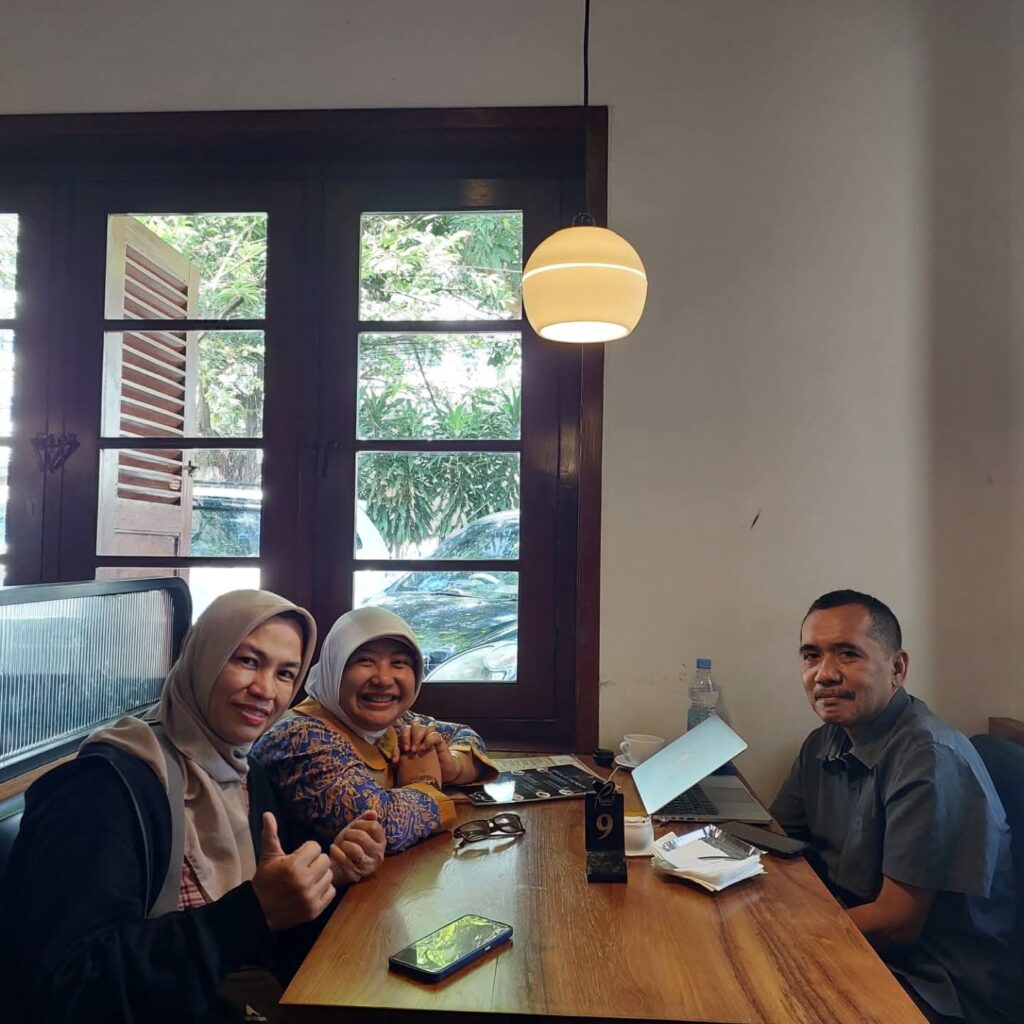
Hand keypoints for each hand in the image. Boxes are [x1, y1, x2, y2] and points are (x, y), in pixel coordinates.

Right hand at [252, 812, 335, 930]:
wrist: (258, 912)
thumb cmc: (265, 881)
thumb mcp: (268, 857)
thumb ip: (270, 835)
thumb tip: (267, 814)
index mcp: (292, 866)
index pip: (316, 847)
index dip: (307, 850)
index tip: (298, 857)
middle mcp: (303, 881)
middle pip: (325, 860)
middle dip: (315, 862)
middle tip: (304, 867)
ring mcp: (310, 897)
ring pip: (330, 876)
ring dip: (320, 876)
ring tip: (308, 879)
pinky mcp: (314, 910)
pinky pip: (331, 892)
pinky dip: (324, 890)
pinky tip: (312, 890)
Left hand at [330, 810, 385, 884]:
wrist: (340, 865)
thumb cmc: (351, 844)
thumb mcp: (358, 830)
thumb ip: (366, 820)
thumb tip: (373, 812)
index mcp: (381, 842)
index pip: (374, 826)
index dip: (360, 823)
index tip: (353, 826)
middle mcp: (378, 855)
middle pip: (362, 836)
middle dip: (349, 833)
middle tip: (345, 835)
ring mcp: (368, 867)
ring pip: (354, 849)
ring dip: (344, 843)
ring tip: (342, 844)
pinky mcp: (356, 875)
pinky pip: (344, 860)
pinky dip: (335, 852)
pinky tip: (333, 848)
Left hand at [394, 724, 464, 783]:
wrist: (443, 772)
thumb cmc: (425, 770)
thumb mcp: (411, 767)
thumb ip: (402, 763)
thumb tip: (393, 762)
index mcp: (409, 743)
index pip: (398, 737)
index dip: (396, 747)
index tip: (395, 761)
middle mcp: (418, 737)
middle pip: (409, 727)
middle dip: (406, 737)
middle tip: (407, 750)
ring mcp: (428, 737)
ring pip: (421, 727)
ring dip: (416, 737)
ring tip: (415, 750)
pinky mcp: (439, 740)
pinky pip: (434, 734)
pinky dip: (428, 739)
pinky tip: (424, 749)